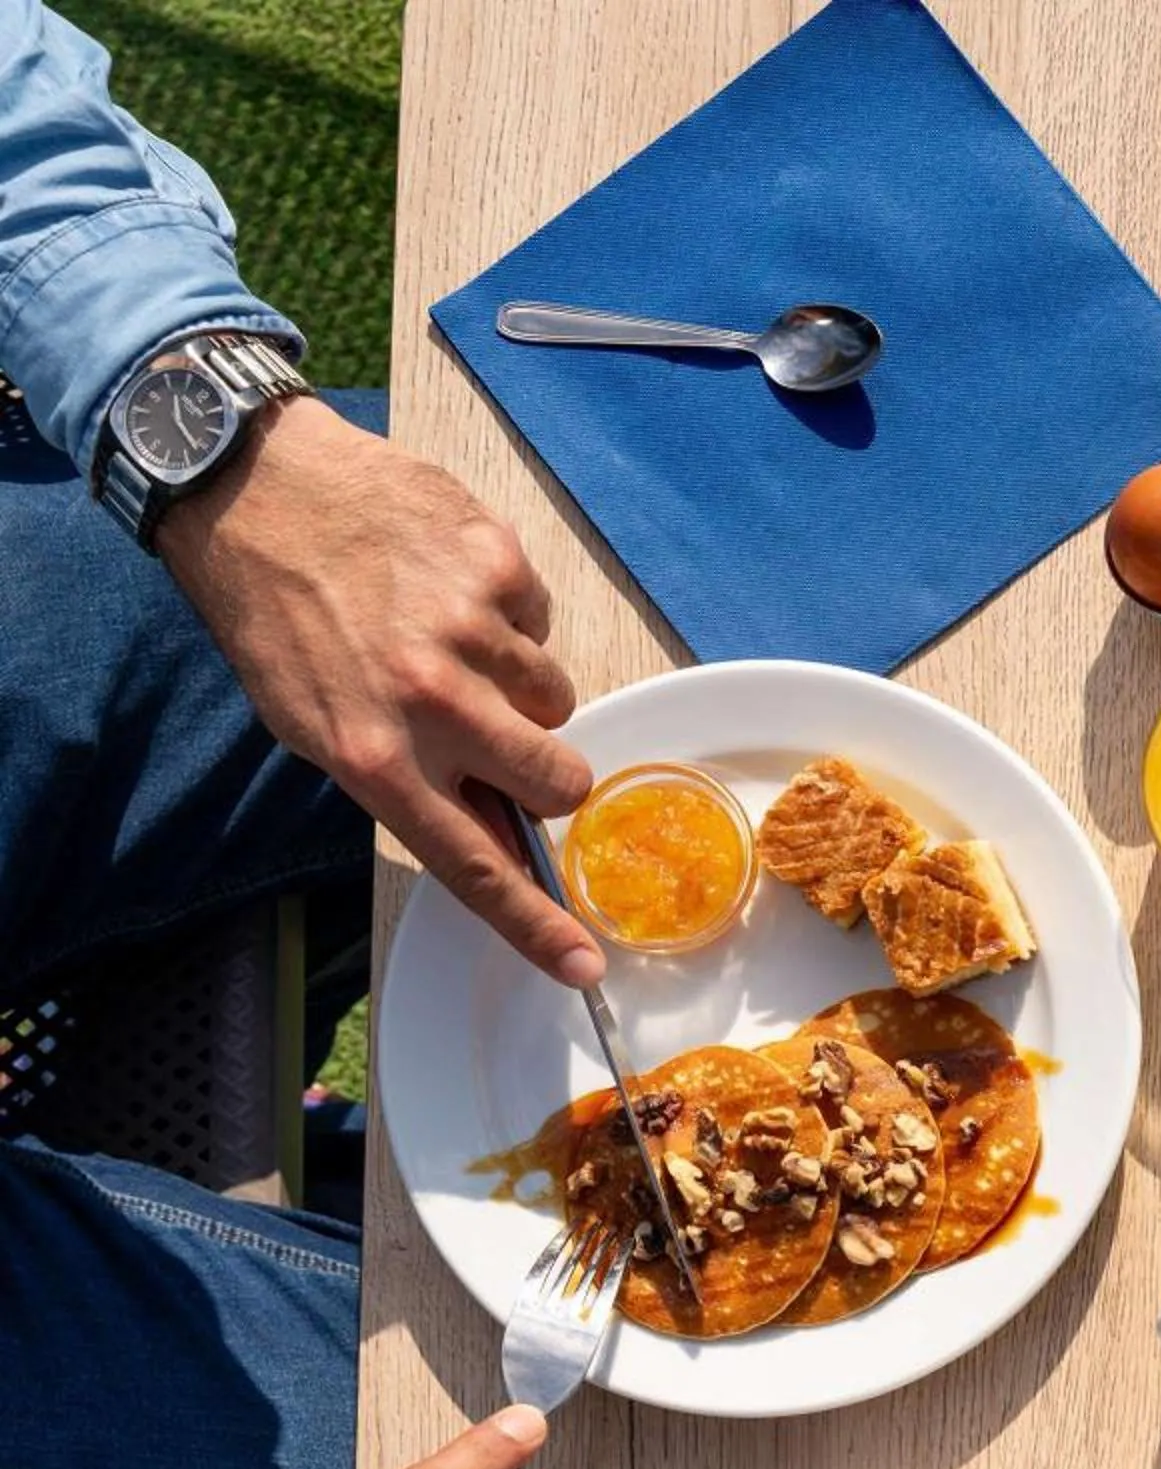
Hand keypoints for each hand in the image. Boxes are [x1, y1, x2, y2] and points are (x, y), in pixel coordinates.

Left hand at [156, 399, 605, 984]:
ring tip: (450, 642)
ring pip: (557, 699)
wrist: (251, 486)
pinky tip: (446, 588)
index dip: (536, 923)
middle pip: (559, 781)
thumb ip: (404, 781)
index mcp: (375, 758)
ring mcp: (470, 632)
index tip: (584, 964)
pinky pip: (538, 621)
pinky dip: (505, 614)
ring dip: (517, 685)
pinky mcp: (498, 568)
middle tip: (505, 739)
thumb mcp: (313, 723)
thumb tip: (494, 828)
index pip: (476, 866)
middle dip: (547, 770)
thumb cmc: (277, 616)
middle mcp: (430, 704)